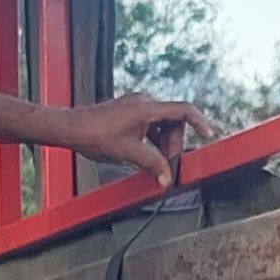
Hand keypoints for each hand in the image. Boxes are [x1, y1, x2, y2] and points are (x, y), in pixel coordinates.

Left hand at [62, 92, 212, 178]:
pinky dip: (152, 140)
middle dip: (172, 144)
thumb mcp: (128, 153)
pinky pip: (150, 125)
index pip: (183, 110)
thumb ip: (151, 165)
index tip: (207, 134)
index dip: (198, 122)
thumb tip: (167, 177)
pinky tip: (144, 154)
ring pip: (161, 125)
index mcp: (146, 107)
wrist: (72, 128)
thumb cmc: (94, 135)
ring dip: (161, 144)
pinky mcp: (129, 112)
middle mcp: (143, 102)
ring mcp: (136, 106)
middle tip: (165, 164)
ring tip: (153, 161)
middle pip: (173, 122)